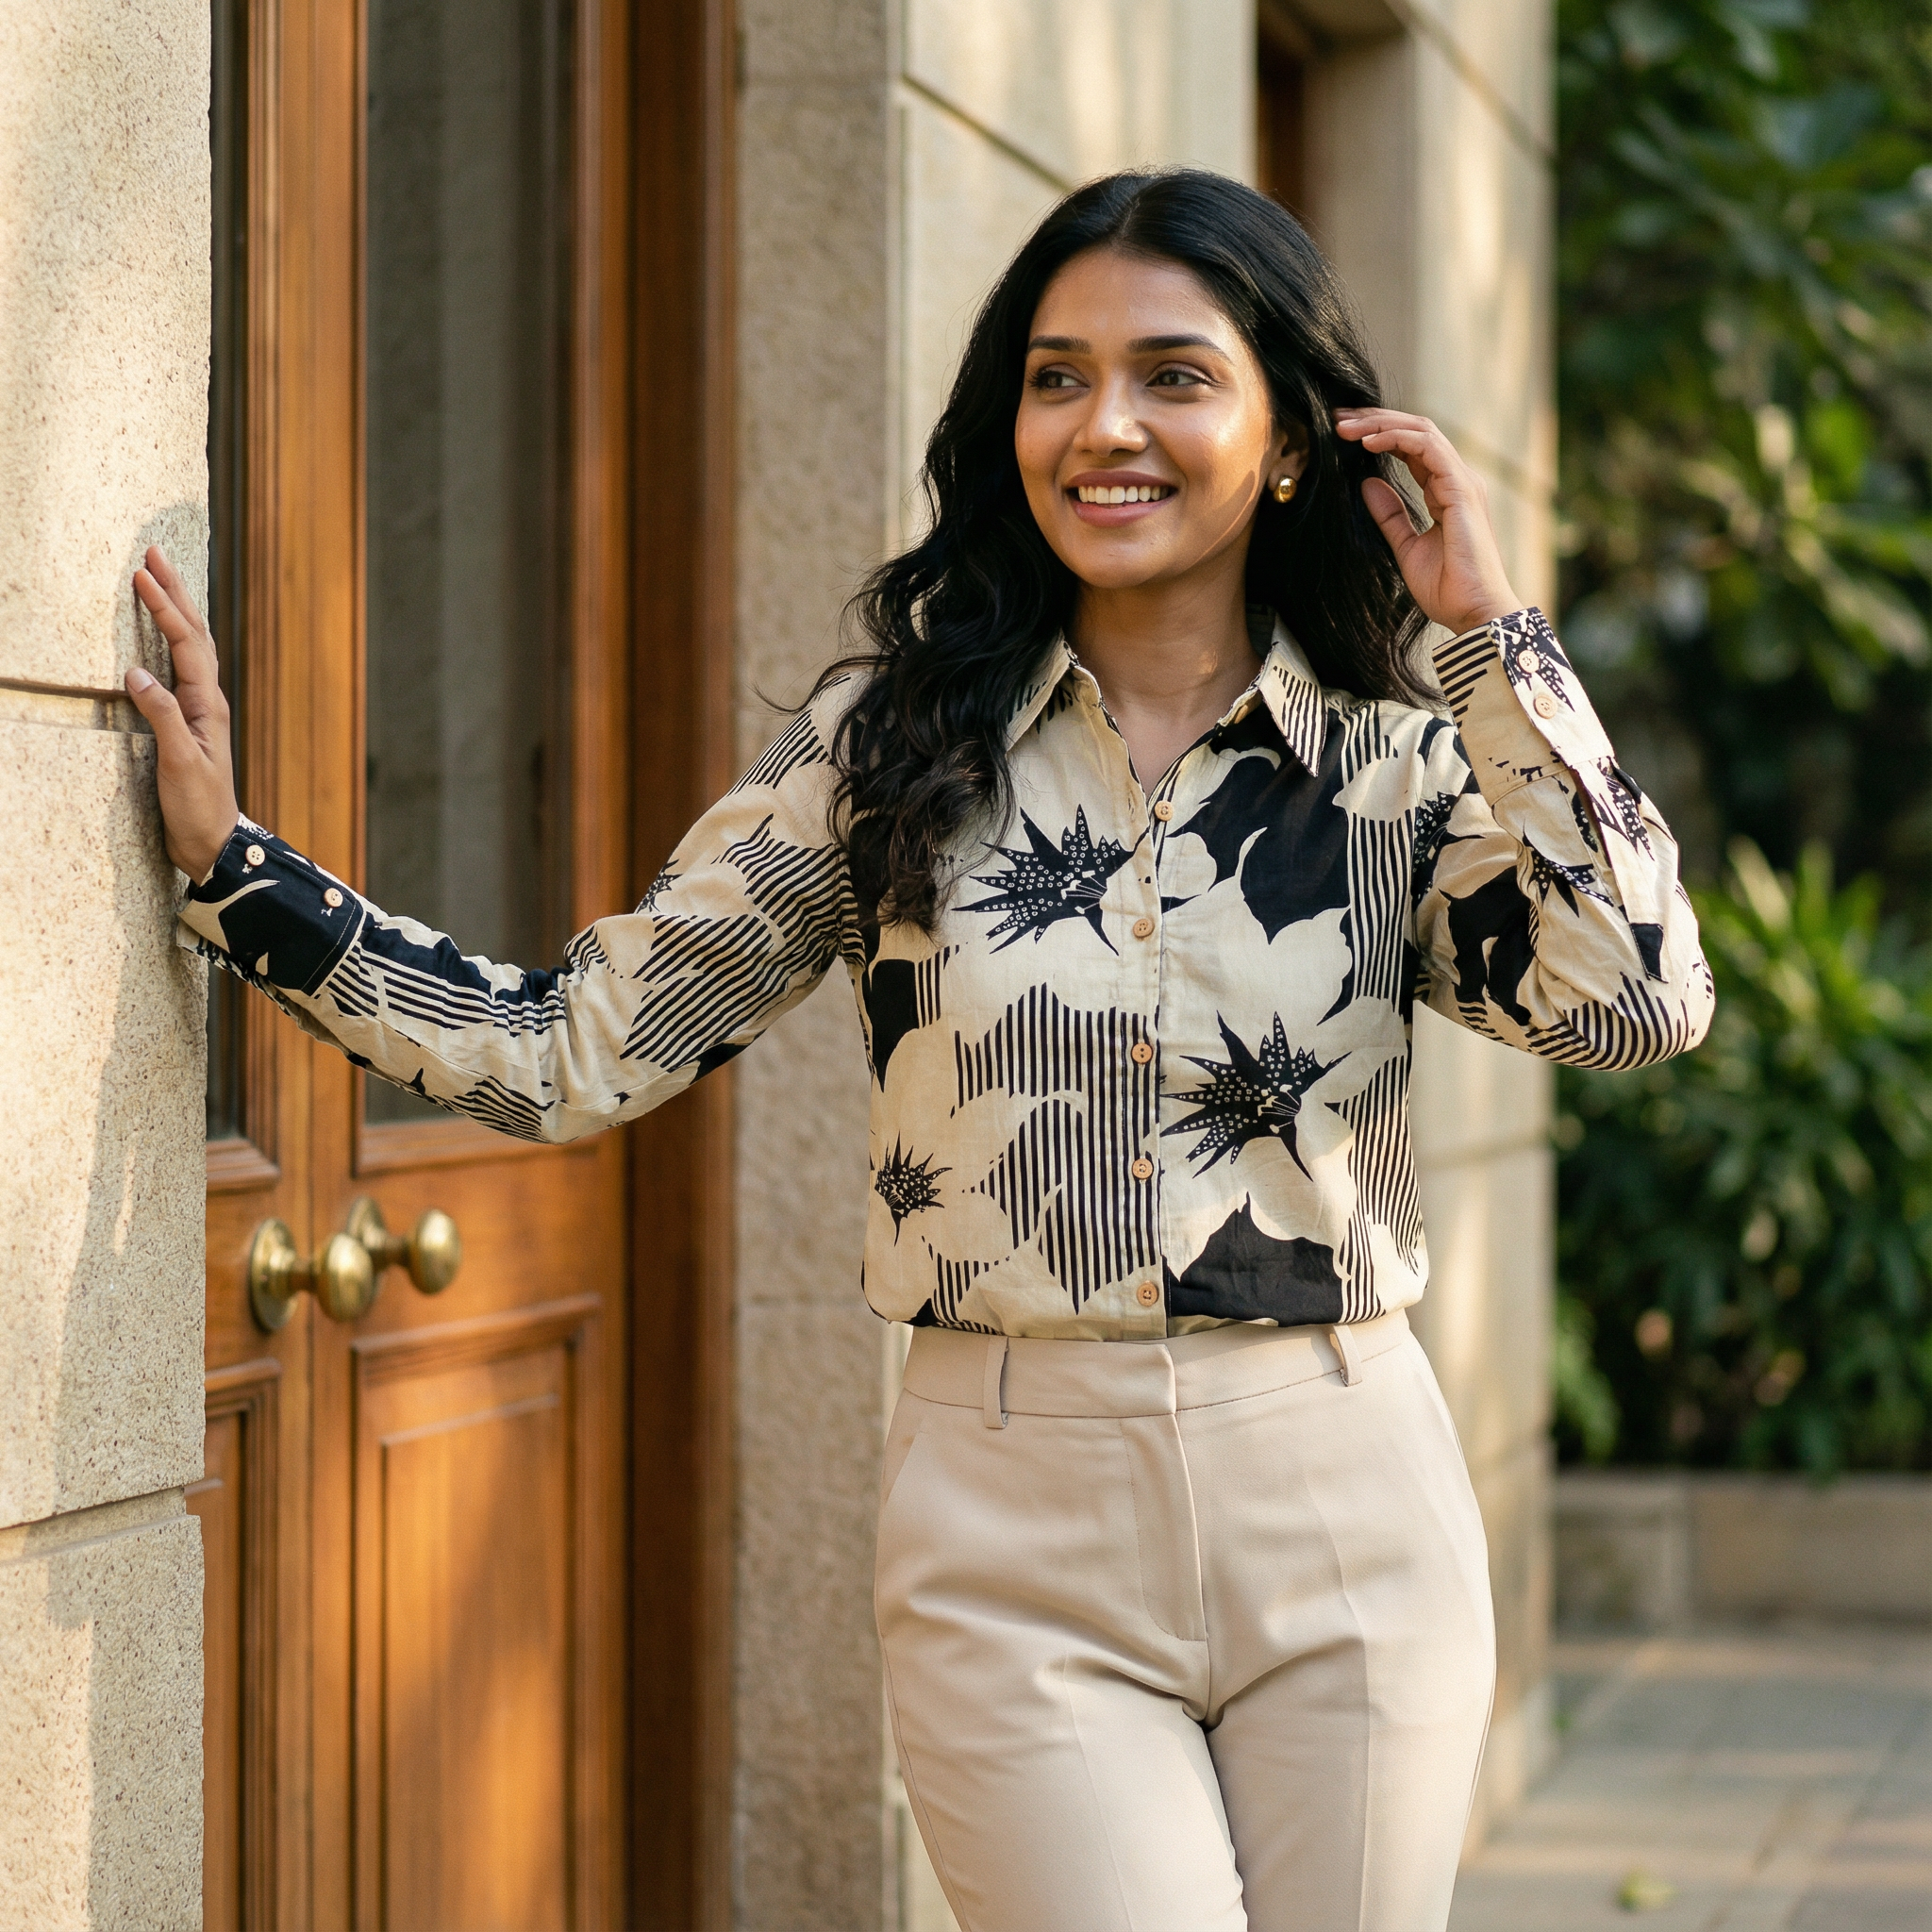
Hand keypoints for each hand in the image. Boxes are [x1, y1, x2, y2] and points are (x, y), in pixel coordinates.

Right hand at [124, 546, 240, 880]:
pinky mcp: (187, 723)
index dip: (166, 607)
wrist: (212, 842)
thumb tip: (137, 674)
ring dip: (176, 611)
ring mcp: (199, 711)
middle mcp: (207, 702)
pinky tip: (165, 634)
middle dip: (175, 593)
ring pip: (191, 648)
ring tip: (159, 578)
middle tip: (154, 555)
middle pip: (195, 635)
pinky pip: (182, 668)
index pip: (187, 644)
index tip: (143, 574)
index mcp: (207, 706)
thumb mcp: (177, 763)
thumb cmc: (197, 808)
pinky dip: (173, 640)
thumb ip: (160, 717)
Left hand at [1333, 409, 1522, 634]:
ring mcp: (1462, 481)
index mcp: (1446, 491)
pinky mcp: (1461, 489)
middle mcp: (1457, 479)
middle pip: (1415, 431)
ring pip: (1421, 431)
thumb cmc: (1448, 588)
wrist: (1474, 612)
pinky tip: (1369, 443)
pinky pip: (1427, 447)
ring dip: (1381, 424)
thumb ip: (1390, 516)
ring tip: (1347, 428)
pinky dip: (1397, 438)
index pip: (1412, 448)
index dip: (1379, 435)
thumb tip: (1367, 484)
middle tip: (1338, 421)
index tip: (1343, 435)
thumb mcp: (1406, 548)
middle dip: (1375, 420)